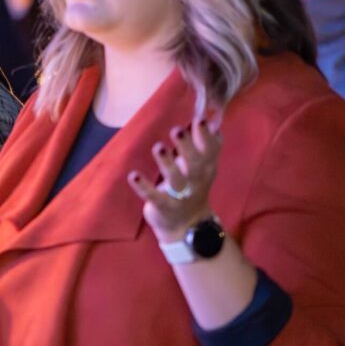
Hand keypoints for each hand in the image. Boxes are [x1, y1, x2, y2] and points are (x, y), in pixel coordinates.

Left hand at [128, 118, 221, 241]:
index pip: (211, 151)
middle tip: (177, 130)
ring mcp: (180, 195)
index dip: (206, 136)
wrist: (187, 226)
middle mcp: (196, 181)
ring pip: (175, 178)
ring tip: (159, 147)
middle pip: (195, 163)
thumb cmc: (192, 187)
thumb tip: (209, 119)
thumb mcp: (202, 168)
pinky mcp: (164, 207)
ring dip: (166, 163)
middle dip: (187, 146)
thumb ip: (205, 145)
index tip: (200, 120)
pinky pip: (154, 197)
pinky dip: (143, 187)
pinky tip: (133, 175)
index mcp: (207, 169)